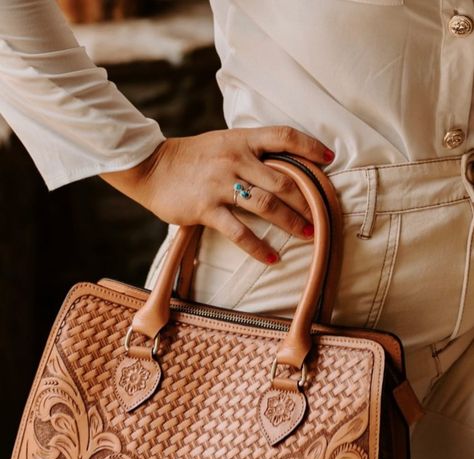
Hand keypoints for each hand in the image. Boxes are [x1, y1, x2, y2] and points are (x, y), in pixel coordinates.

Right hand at [100, 127, 334, 263]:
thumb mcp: (222, 143)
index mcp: (241, 140)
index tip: (329, 160)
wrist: (151, 167)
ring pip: (266, 205)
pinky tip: (271, 258)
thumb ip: (249, 152)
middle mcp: (235, 160)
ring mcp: (220, 184)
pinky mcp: (206, 208)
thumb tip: (280, 167)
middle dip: (308, 201)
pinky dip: (258, 247)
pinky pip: (239, 231)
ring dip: (291, 223)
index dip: (310, 147)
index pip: (284, 136)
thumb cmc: (191, 157)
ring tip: (309, 235)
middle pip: (283, 180)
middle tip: (323, 216)